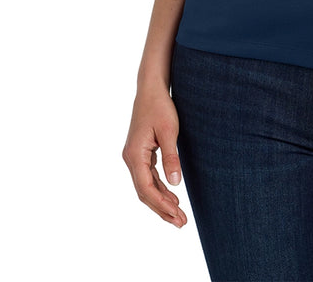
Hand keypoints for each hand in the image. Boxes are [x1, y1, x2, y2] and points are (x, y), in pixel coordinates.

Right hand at [123, 87, 188, 227]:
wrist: (151, 89)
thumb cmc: (160, 107)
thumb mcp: (168, 132)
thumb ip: (171, 158)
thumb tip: (175, 184)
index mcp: (134, 155)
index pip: (146, 188)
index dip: (161, 204)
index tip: (177, 214)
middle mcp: (131, 159)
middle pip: (145, 192)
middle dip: (162, 209)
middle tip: (181, 223)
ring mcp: (134, 157)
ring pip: (146, 187)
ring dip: (161, 201)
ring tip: (178, 216)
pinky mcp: (141, 154)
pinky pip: (148, 178)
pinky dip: (160, 189)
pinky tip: (172, 197)